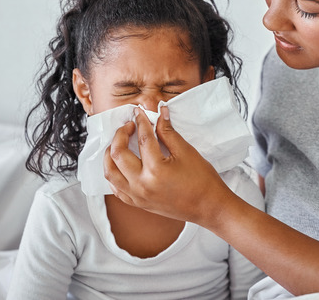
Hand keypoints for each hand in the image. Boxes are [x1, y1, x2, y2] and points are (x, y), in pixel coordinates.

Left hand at [103, 106, 233, 224]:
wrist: (208, 207)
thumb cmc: (202, 182)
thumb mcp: (186, 152)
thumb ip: (168, 132)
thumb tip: (160, 114)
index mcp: (156, 170)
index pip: (143, 138)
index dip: (141, 121)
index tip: (140, 113)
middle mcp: (142, 185)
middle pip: (118, 153)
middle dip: (120, 134)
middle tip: (129, 126)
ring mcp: (137, 196)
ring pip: (110, 172)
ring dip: (110, 154)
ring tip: (118, 143)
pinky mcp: (138, 203)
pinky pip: (115, 188)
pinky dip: (113, 173)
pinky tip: (119, 164)